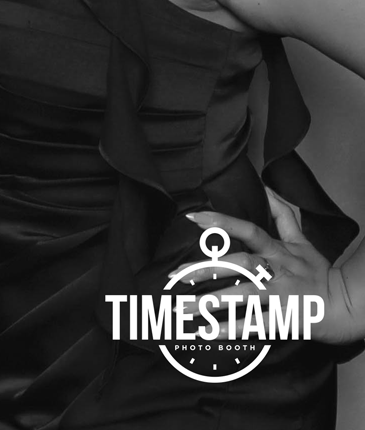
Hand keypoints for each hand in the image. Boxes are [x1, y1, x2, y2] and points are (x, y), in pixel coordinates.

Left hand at [187, 188, 364, 343]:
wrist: (350, 305)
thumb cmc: (322, 273)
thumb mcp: (303, 241)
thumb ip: (282, 216)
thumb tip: (265, 189)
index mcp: (278, 251)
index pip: (249, 230)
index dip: (222, 222)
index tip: (193, 218)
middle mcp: (278, 270)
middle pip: (239, 264)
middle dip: (206, 269)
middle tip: (175, 275)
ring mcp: (282, 295)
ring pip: (243, 296)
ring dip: (211, 302)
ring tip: (182, 308)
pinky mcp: (287, 319)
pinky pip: (256, 324)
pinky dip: (232, 329)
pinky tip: (208, 333)